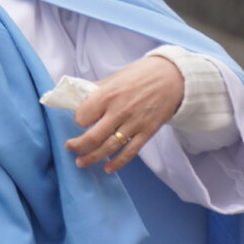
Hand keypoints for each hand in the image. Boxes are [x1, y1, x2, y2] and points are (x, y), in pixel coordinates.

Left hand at [66, 55, 184, 173]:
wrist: (172, 78)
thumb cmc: (140, 75)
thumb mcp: (113, 78)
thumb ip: (96, 91)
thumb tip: (77, 99)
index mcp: (107, 95)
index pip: (82, 116)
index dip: (78, 121)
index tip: (78, 122)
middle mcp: (119, 111)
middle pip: (93, 137)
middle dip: (78, 146)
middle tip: (70, 149)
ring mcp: (134, 124)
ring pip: (109, 147)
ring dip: (92, 158)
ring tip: (81, 162)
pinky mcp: (147, 132)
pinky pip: (130, 152)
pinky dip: (118, 162)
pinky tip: (108, 168)